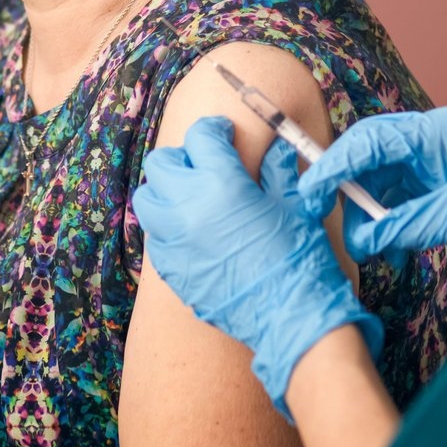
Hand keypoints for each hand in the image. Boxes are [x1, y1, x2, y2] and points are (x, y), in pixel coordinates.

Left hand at [133, 117, 383, 417]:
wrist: (290, 315)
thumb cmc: (299, 255)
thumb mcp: (294, 202)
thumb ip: (277, 168)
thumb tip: (274, 148)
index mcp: (221, 182)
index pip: (201, 136)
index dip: (214, 131)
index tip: (223, 135)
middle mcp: (187, 206)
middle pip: (162, 163)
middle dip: (183, 158)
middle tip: (205, 166)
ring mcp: (174, 240)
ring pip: (147, 199)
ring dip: (166, 192)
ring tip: (191, 199)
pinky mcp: (170, 270)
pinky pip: (155, 236)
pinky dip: (168, 228)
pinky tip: (193, 234)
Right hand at [298, 107, 446, 261]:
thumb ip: (406, 226)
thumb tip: (362, 240)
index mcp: (436, 132)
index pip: (371, 141)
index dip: (335, 165)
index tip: (312, 192)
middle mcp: (430, 139)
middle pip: (369, 157)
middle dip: (349, 192)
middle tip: (331, 223)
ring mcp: (433, 159)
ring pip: (381, 181)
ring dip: (371, 216)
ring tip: (372, 251)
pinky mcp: (437, 181)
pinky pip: (399, 197)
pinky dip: (389, 223)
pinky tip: (390, 250)